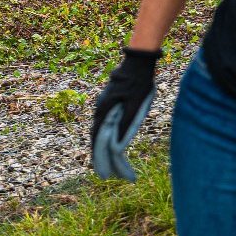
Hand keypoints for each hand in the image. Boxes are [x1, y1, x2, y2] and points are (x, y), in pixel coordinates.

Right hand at [90, 47, 159, 181]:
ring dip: (102, 147)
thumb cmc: (139, 83)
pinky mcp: (110, 102)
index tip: (102, 173)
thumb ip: (127, 124)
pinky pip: (104, 123)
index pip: (96, 138)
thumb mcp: (136, 105)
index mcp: (104, 110)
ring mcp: (104, 104)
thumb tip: (119, 144)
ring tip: (108, 164)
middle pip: (95, 136)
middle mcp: (100, 108)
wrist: (138, 61)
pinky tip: (112, 143)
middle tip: (105, 174)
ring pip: (99, 130)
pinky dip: (106, 136)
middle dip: (99, 157)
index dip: (98, 157)